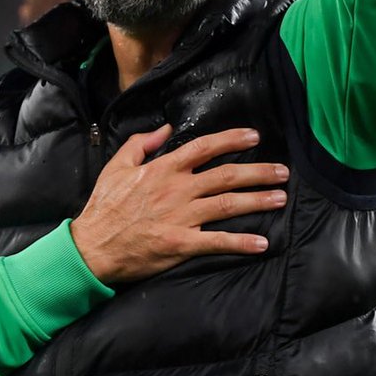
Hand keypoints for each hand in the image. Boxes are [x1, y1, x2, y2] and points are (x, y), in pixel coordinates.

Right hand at [70, 124, 288, 283]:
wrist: (93, 246)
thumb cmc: (104, 206)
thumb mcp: (117, 166)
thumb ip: (141, 144)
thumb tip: (165, 128)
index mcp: (163, 169)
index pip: (204, 148)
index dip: (231, 140)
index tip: (254, 137)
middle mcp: (178, 190)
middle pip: (226, 175)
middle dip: (258, 172)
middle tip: (283, 171)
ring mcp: (182, 217)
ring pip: (228, 205)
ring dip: (258, 200)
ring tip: (281, 198)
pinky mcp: (182, 244)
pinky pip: (217, 242)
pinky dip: (241, 242)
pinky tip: (263, 243)